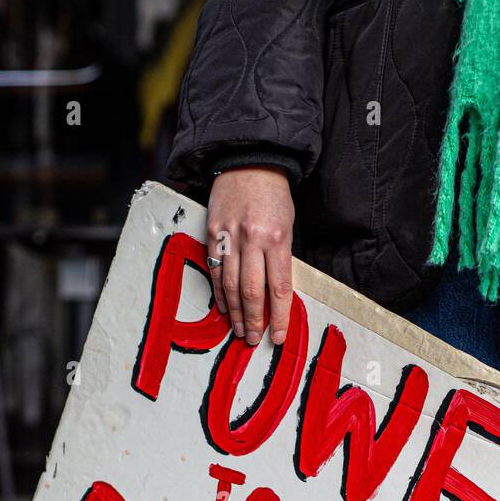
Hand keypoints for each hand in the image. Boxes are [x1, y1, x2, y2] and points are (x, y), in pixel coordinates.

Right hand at [206, 167, 294, 345]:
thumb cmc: (273, 195)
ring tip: (239, 331)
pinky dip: (219, 293)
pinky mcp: (212, 232)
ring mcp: (229, 236)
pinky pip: (214, 270)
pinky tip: (224, 308)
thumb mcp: (287, 224)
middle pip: (252, 292)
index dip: (279, 317)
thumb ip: (281, 257)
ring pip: (230, 285)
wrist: (248, 160)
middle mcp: (252, 239)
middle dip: (254, 321)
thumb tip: (277, 295)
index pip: (280, 288)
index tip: (278, 337)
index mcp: (277, 238)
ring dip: (235, 313)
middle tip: (254, 340)